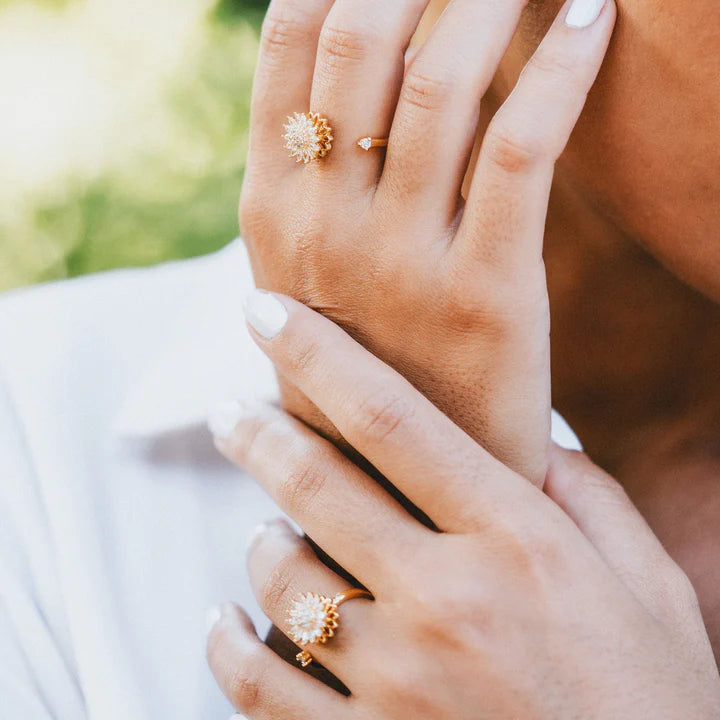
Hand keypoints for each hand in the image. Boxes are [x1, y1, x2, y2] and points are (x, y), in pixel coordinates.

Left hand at [207, 292, 719, 718]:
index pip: (391, 419)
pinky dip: (229, 643)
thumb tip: (529, 438)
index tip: (265, 312)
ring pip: (282, 578)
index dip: (317, 354)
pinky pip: (260, 685)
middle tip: (229, 410)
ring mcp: (398, 684)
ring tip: (270, 525)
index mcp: (517, 542)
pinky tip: (227, 618)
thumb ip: (588, 497)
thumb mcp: (651, 586)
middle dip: (256, 432)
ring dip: (262, 540)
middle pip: (315, 484)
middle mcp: (447, 602)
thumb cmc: (652, 701)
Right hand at [239, 0, 615, 483]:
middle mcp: (322, 224)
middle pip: (366, 39)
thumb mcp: (300, 274)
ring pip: (442, 83)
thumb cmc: (356, 362)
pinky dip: (562, 70)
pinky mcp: (482, 290)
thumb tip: (334, 79)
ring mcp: (399, 258)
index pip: (292, 40)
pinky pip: (520, 149)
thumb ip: (309, 182)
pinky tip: (592, 15)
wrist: (392, 473)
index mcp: (271, 209)